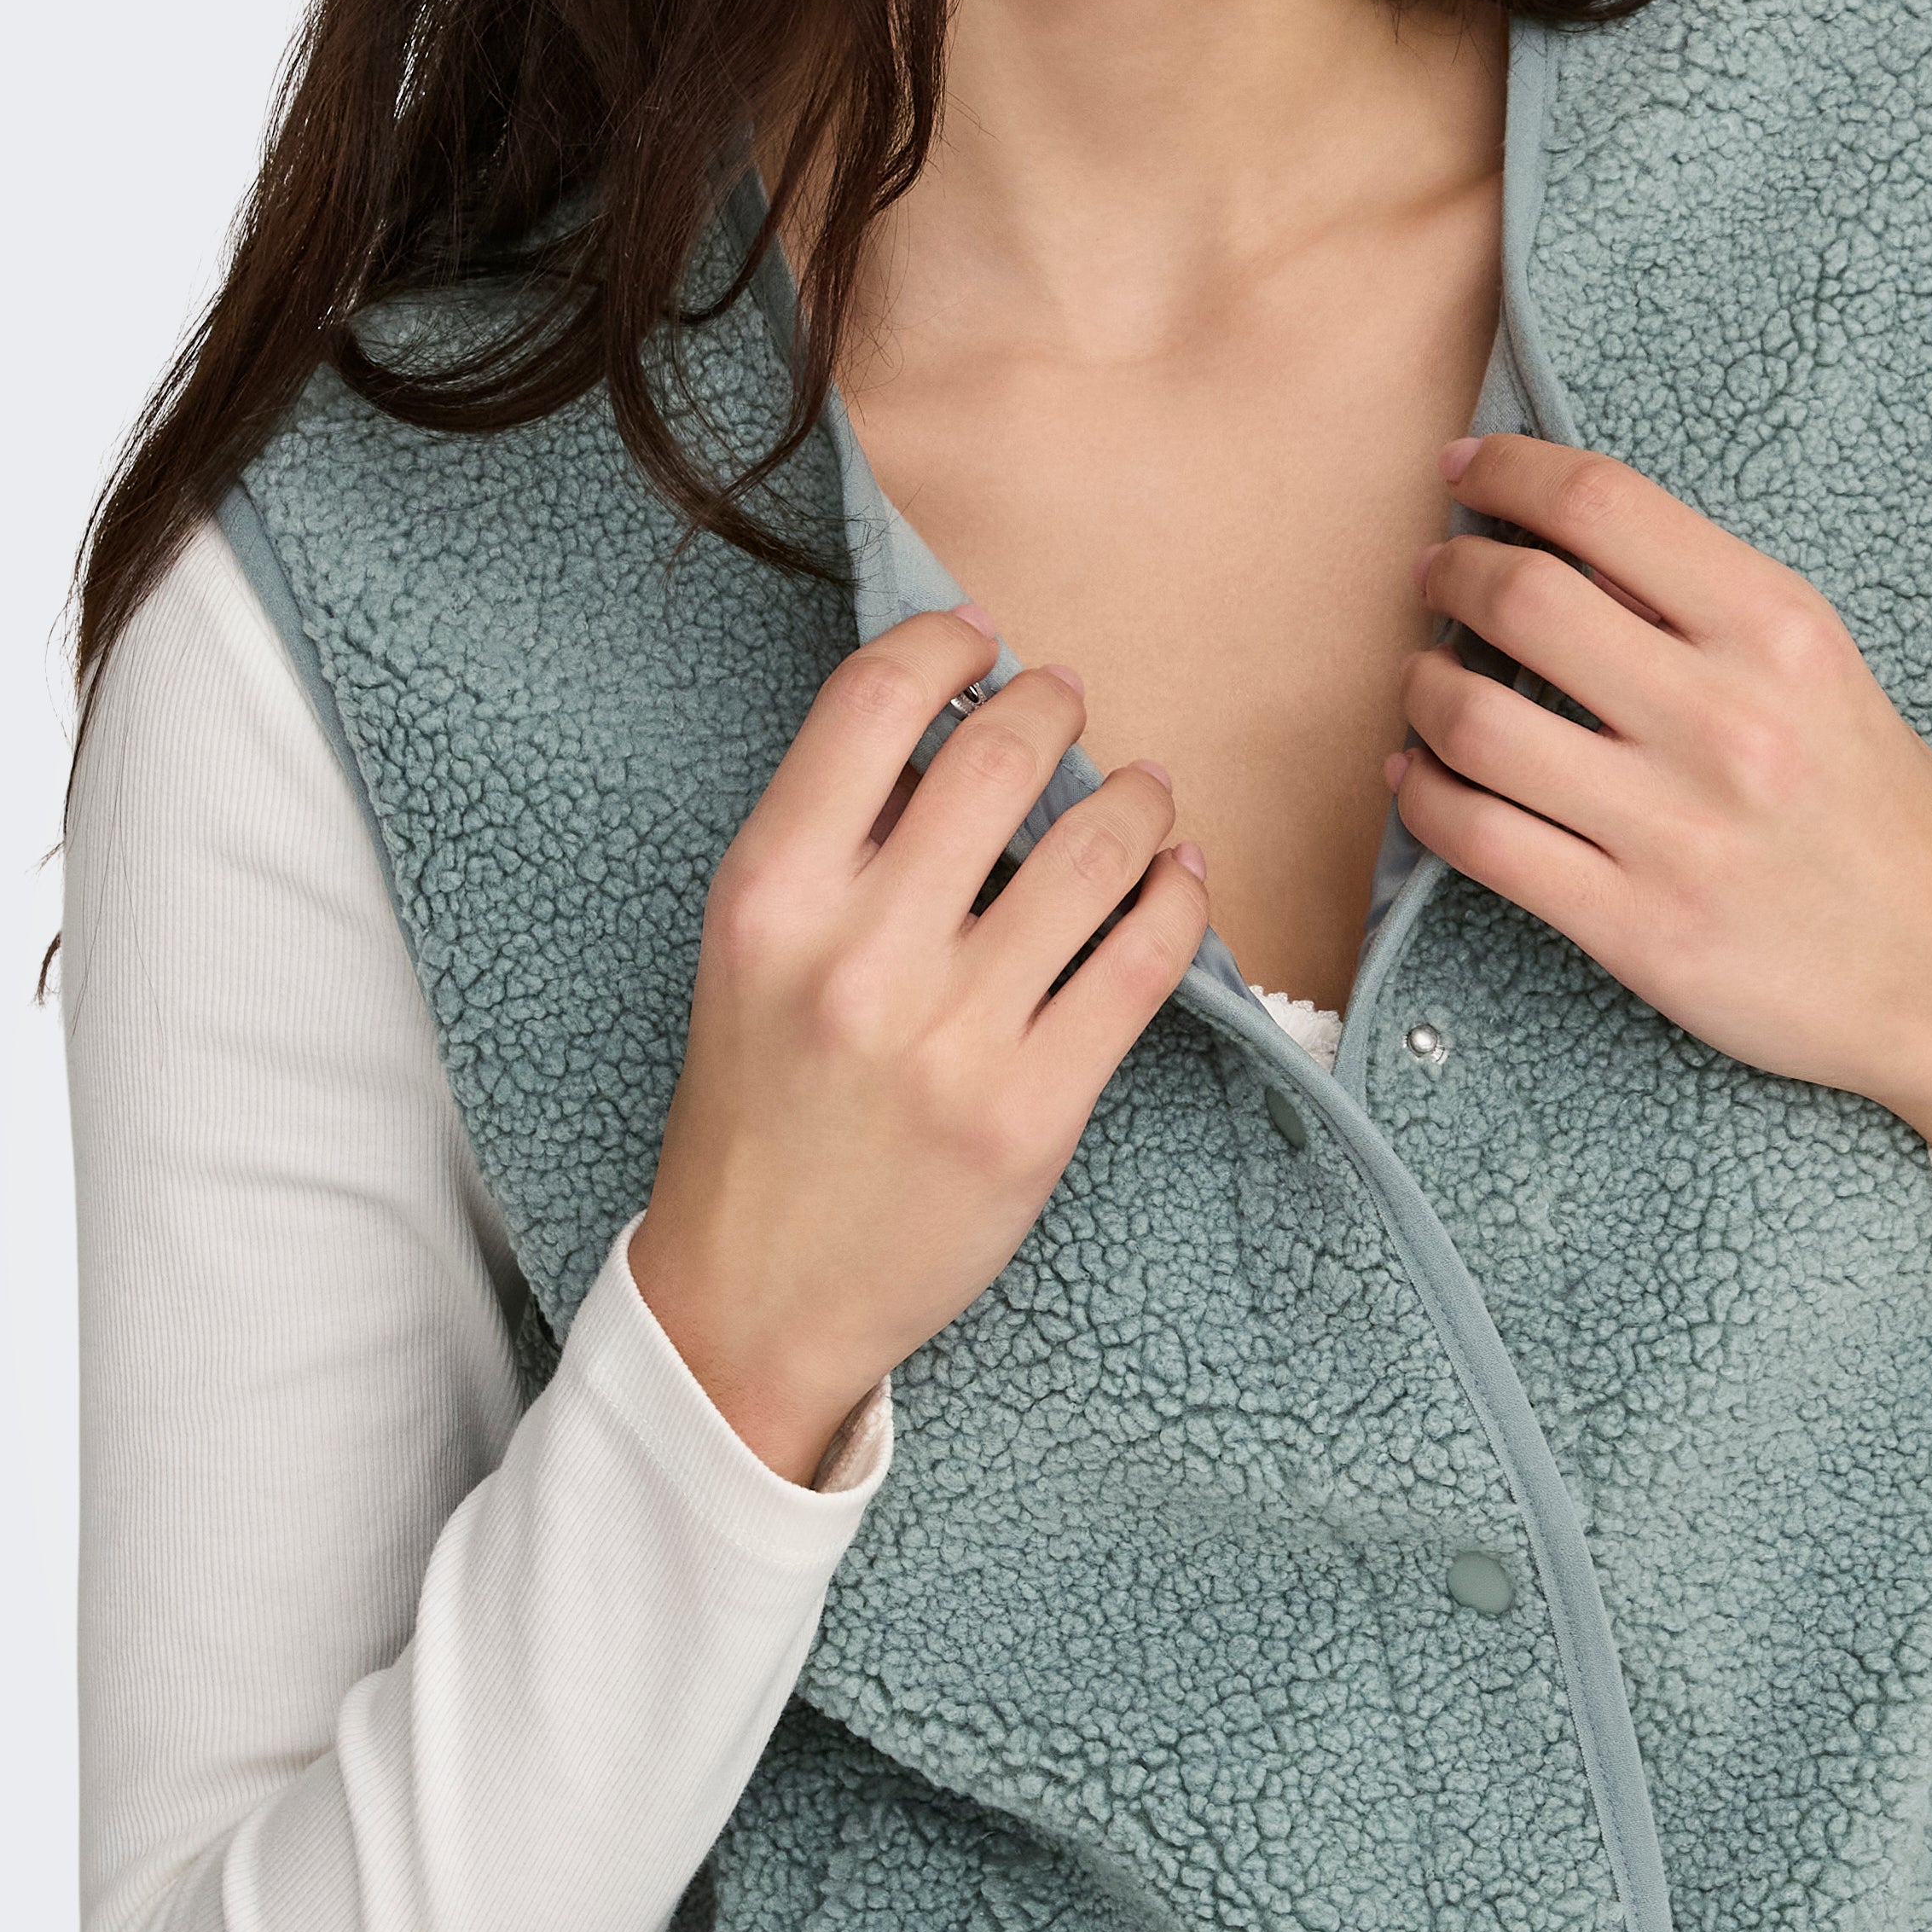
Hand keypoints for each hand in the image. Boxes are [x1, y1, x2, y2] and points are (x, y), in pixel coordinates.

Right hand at [630, 610, 1211, 1481]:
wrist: (756, 1290)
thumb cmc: (758, 1105)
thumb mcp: (753, 950)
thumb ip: (833, 838)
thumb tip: (953, 714)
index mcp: (772, 895)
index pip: (872, 702)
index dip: (945, 643)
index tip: (982, 641)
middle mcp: (861, 953)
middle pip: (1001, 756)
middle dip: (1055, 707)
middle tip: (1071, 707)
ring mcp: (954, 1035)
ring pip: (1095, 853)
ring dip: (1140, 803)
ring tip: (1147, 799)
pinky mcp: (1034, 1108)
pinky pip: (1143, 967)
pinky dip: (1177, 903)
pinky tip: (1179, 883)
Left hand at [1392, 435, 1931, 1187]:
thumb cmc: (1880, 814)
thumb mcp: (1821, 674)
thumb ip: (1703, 610)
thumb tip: (1560, 546)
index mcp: (1778, 631)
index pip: (1603, 505)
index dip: (1507, 471)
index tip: (1467, 472)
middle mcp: (1725, 720)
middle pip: (1520, 599)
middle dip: (1450, 573)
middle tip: (1438, 577)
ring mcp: (1677, 830)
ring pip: (1474, 723)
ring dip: (1421, 686)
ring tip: (1425, 680)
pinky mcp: (1637, 928)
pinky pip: (1479, 842)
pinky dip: (1422, 796)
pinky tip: (1418, 777)